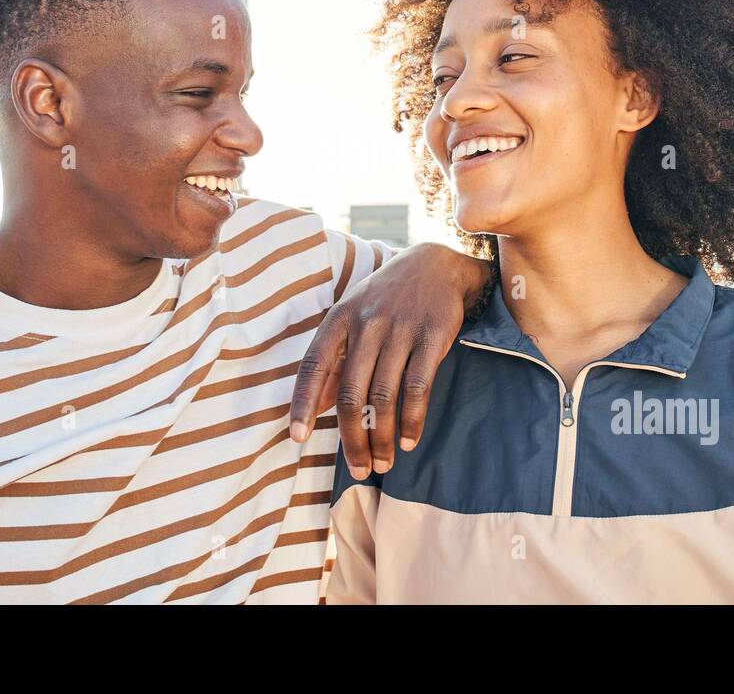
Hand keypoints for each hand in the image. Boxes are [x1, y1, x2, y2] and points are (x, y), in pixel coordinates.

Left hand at [288, 243, 490, 477]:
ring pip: (384, 397)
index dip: (302, 404)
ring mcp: (400, 330)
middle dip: (352, 438)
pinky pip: (417, 388)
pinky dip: (413, 420)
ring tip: (383, 462)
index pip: (313, 365)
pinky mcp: (432, 337)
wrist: (436, 265)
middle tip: (358, 469)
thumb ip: (332, 362)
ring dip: (383, 437)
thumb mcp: (351, 319)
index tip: (297, 438)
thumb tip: (312, 409)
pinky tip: (410, 440)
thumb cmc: (386, 299)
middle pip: (351, 393)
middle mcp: (366, 324)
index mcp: (339, 319)